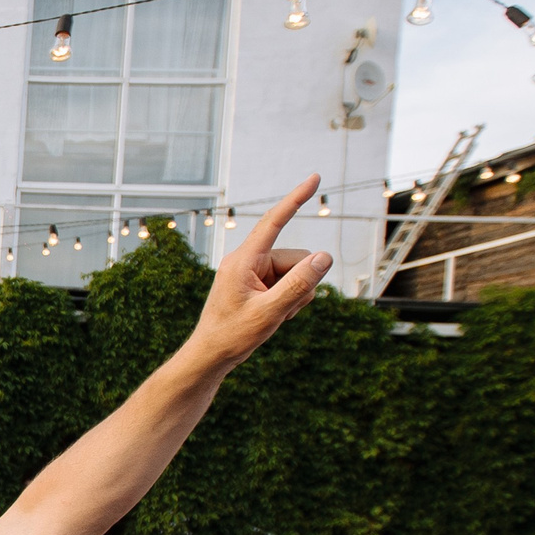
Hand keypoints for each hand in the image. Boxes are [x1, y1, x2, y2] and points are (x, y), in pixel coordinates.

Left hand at [185, 176, 334, 366]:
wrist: (210, 356)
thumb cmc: (232, 335)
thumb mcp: (271, 312)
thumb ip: (299, 284)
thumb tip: (324, 257)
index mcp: (243, 260)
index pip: (274, 221)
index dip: (296, 199)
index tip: (314, 178)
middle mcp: (247, 261)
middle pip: (295, 259)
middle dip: (300, 283)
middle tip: (282, 310)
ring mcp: (251, 273)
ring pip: (294, 274)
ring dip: (294, 296)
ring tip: (273, 316)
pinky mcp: (255, 285)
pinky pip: (286, 284)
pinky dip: (287, 301)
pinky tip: (272, 317)